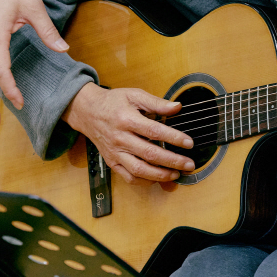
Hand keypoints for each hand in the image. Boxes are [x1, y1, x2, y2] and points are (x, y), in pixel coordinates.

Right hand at [63, 83, 195, 184]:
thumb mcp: (134, 95)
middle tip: (189, 164)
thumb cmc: (113, 102)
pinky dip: (144, 181)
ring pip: (139, 169)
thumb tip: (177, 107)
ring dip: (160, 175)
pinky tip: (158, 178)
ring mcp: (115, 153)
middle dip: (172, 161)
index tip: (189, 143)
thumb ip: (156, 102)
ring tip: (176, 174)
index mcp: (127, 119)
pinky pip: (128, 177)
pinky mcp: (112, 162)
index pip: (154, 131)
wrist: (87, 111)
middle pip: (149, 154)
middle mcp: (120, 138)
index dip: (173, 138)